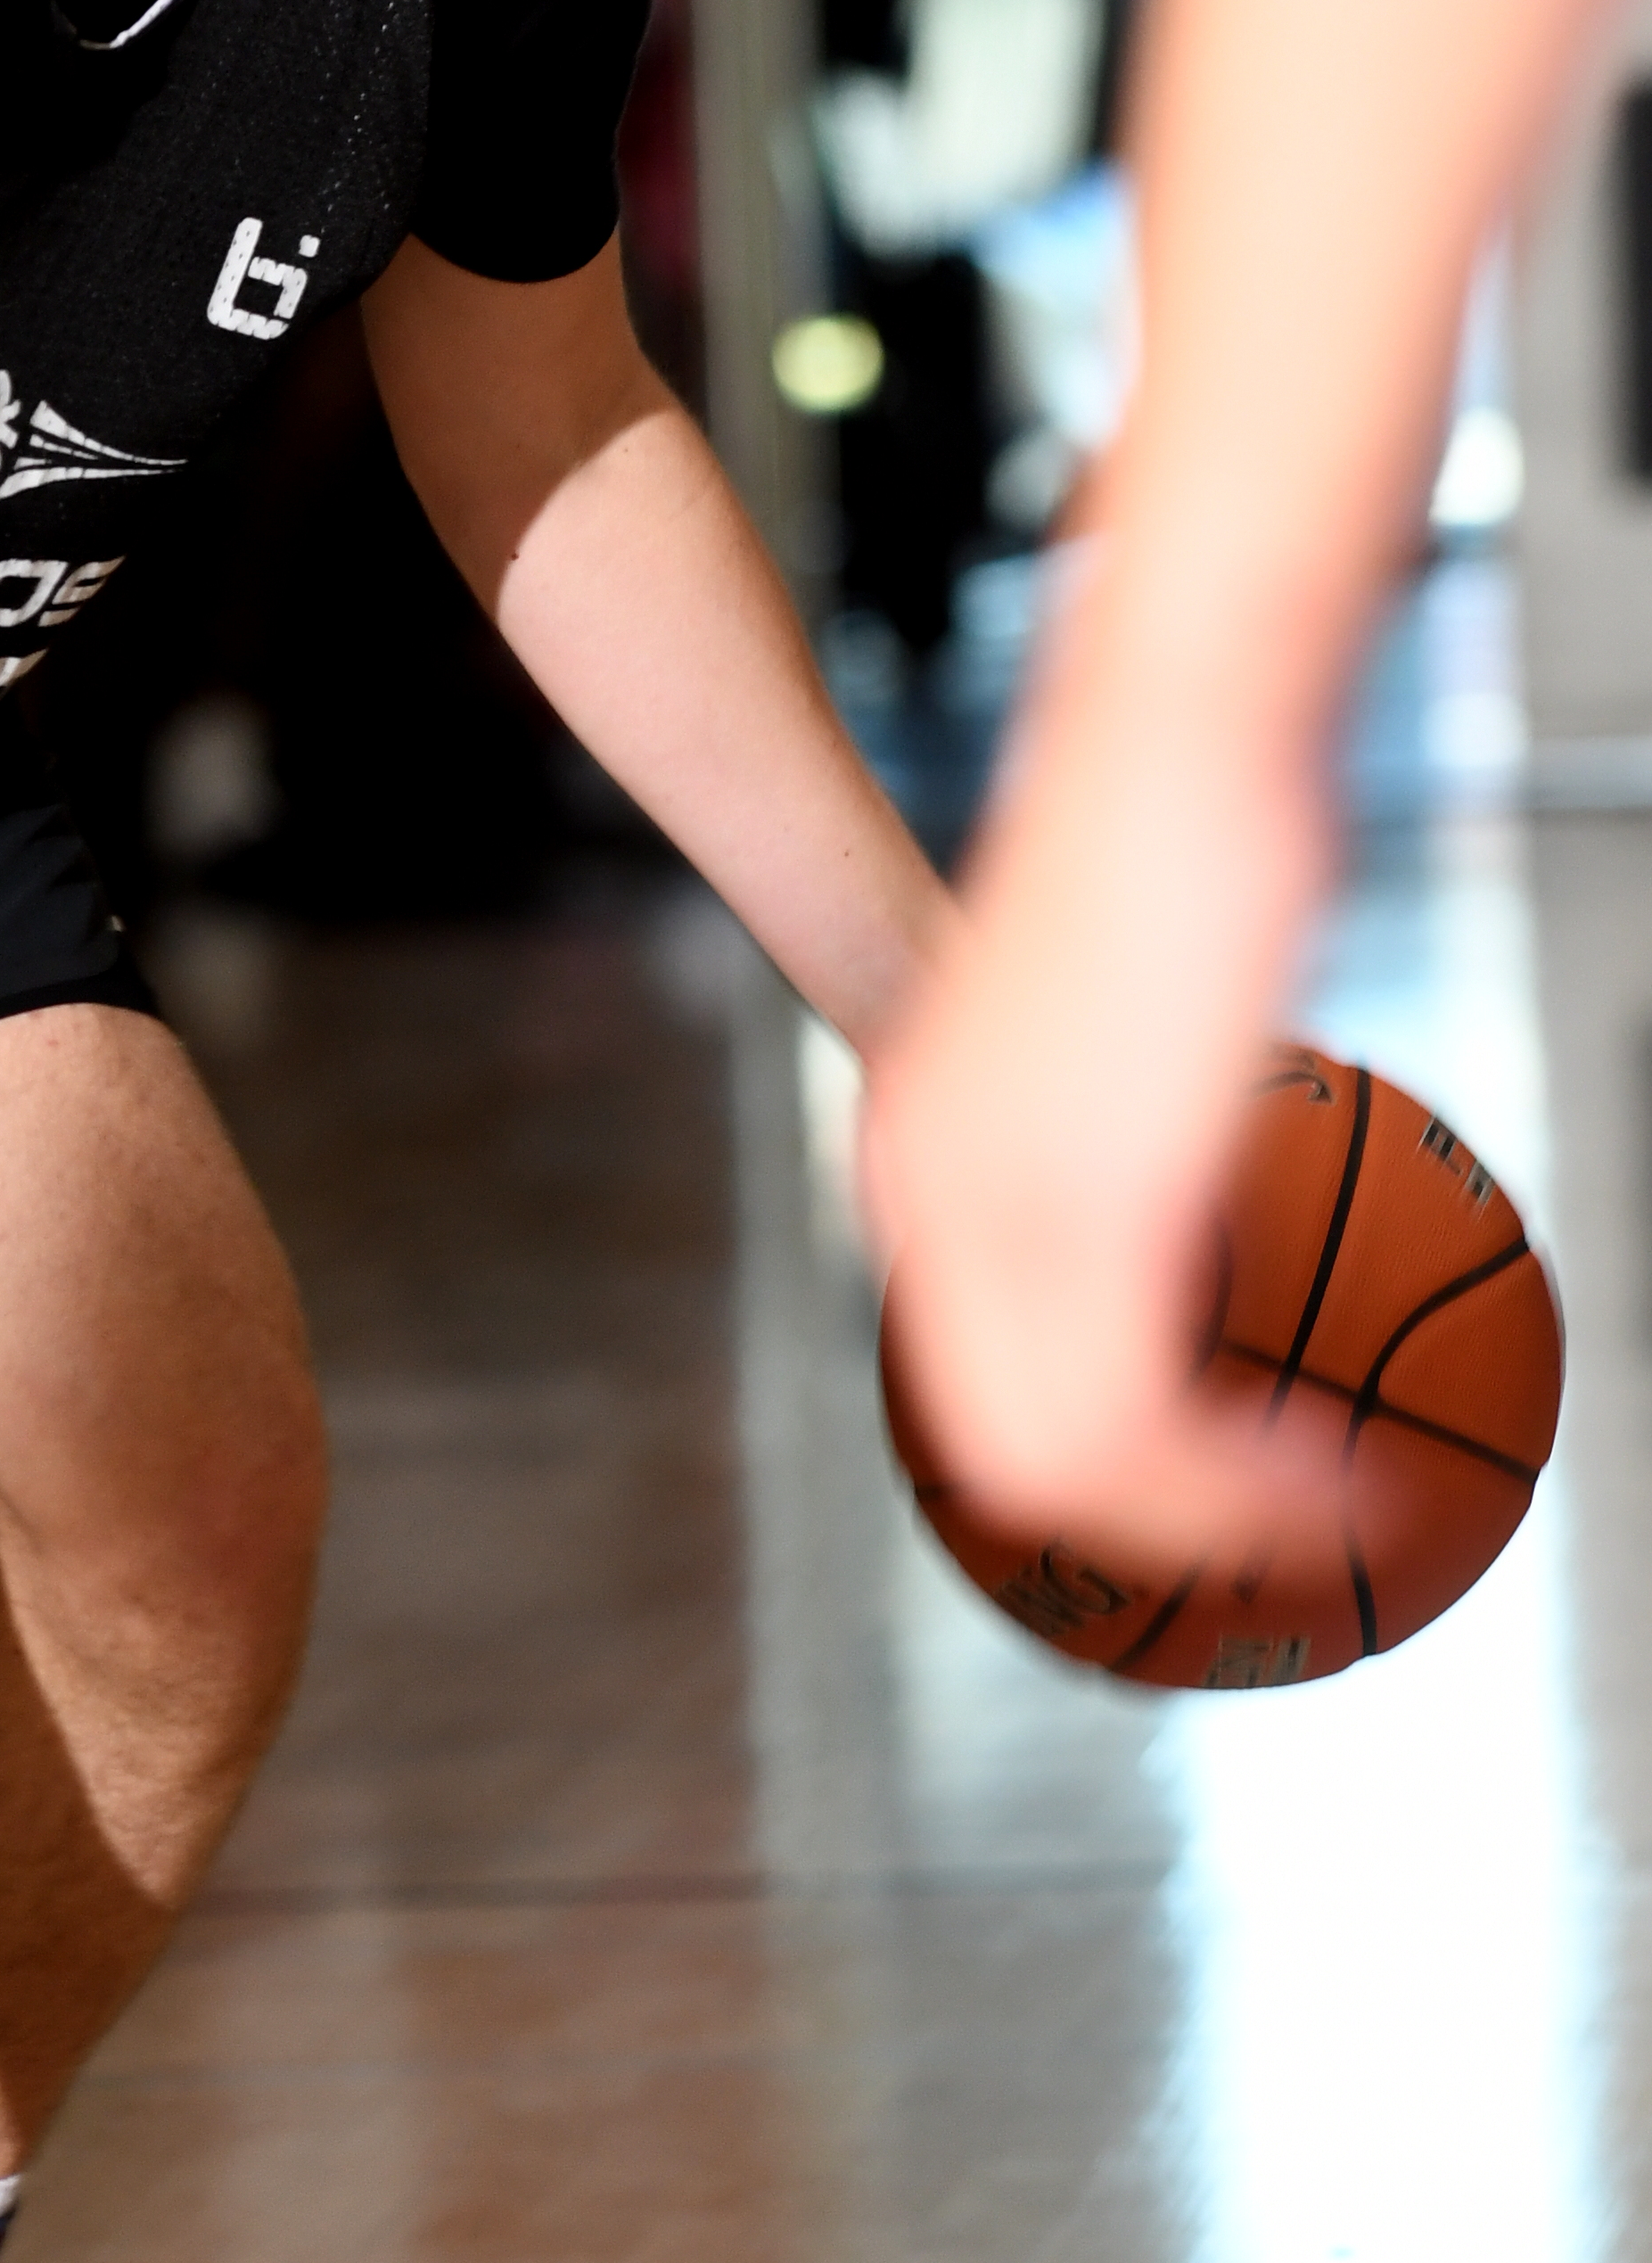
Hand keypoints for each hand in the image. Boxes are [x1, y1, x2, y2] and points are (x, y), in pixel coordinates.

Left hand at [860, 695, 1340, 1566]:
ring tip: (1339, 1516)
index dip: (1077, 1455)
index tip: (1198, 1482)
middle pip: (1001, 1443)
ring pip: (1064, 1461)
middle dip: (1144, 1526)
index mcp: (922, 1150)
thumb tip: (1200, 1178)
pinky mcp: (1087, 1202)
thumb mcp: (1137, 1004)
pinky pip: (1140, 1420)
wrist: (1176, 725)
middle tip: (1281, 1537)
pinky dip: (1240, 1481)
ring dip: (1209, 1523)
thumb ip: (1134, 1111)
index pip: (965, 1365)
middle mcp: (921, 1187)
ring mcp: (992, 1200)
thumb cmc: (1186, 821)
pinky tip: (1340, 1477)